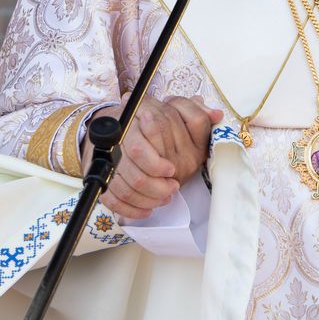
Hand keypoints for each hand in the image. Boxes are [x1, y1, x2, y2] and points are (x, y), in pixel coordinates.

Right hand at [88, 95, 220, 221]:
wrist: (113, 128)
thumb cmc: (148, 119)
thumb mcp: (170, 109)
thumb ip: (194, 113)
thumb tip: (215, 115)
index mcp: (132, 126)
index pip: (139, 150)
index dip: (157, 165)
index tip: (172, 170)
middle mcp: (117, 146)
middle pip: (137, 177)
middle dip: (158, 187)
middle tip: (173, 187)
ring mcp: (108, 164)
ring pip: (128, 191)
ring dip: (149, 199)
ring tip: (164, 197)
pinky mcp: (103, 182)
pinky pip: (114, 202)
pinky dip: (131, 209)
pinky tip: (147, 210)